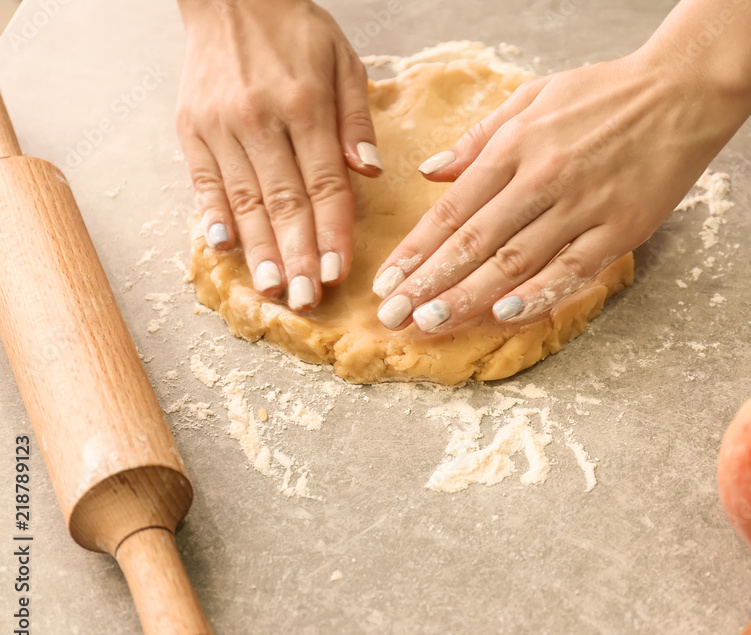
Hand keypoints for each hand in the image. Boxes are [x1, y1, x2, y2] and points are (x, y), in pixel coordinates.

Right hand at [176, 0, 378, 310]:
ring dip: (259, 250)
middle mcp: (260, 119)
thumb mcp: (343, 61)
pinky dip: (213, 217)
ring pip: (243, 200)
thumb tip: (371, 171)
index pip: (324, 184)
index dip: (332, 232)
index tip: (338, 273)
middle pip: (283, 202)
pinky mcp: (190, 128)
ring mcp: (220, 125)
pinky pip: (203, 181)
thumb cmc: (295, 31)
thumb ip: (357, 119)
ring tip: (272, 288)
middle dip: (297, 256)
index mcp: (305, 106)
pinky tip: (224, 249)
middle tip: (306, 299)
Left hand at [370, 52, 745, 331]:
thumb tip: (430, 171)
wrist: (682, 91)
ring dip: (469, 296)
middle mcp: (543, 178)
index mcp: (516, 146)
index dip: (415, 250)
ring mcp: (583, 206)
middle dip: (428, 283)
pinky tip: (506, 313)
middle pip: (474, 242)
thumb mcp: (532, 97)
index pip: (452, 209)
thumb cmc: (604, 93)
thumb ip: (479, 138)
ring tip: (431, 322)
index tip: (387, 282)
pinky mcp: (621, 228)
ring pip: (515, 261)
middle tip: (393, 316)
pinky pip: (573, 269)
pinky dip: (539, 293)